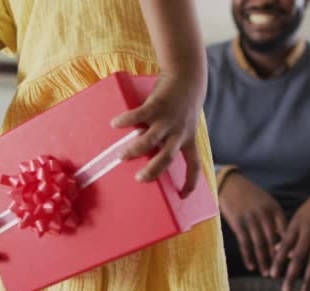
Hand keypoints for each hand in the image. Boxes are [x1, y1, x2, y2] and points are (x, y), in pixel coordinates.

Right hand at [111, 73, 204, 197]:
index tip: (183, 195)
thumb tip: (144, 151)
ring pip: (151, 141)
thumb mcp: (185, 124)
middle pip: (167, 158)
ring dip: (134, 149)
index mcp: (189, 139)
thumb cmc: (183, 104)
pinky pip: (139, 115)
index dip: (190, 182)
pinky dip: (126, 120)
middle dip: (152, 171)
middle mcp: (180, 132)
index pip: (194, 166)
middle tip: (139, 178)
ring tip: (121, 155)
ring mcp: (168, 120)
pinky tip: (115, 124)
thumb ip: (170, 137)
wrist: (188, 76)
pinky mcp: (157, 105)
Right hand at [219, 172, 286, 275]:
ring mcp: (250, 219)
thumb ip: (275, 219)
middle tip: (280, 273)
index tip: (293, 261)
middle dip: (277, 259)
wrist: (231, 184)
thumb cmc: (251, 195)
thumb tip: (284, 241)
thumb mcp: (267, 203)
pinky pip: (245, 243)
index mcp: (274, 209)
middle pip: (273, 241)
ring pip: (259, 245)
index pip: (285, 232)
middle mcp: (264, 215)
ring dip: (263, 261)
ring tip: (266, 273)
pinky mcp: (238, 223)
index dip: (289, 247)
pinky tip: (251, 266)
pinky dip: (248, 256)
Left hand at [271, 182, 309, 290]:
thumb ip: (288, 234)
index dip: (278, 261)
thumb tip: (275, 251)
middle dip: (291, 276)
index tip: (271, 275)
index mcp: (297, 224)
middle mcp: (309, 231)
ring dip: (308, 280)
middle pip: (298, 257)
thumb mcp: (299, 217)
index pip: (284, 246)